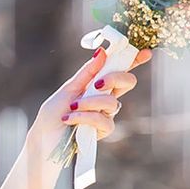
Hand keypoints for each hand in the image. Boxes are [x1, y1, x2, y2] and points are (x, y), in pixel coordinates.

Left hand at [26, 44, 150, 148]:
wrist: (44, 137)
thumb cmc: (54, 113)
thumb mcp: (69, 88)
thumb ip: (87, 73)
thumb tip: (102, 52)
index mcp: (99, 84)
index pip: (120, 69)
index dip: (134, 59)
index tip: (145, 52)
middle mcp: (105, 98)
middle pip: (128, 82)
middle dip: (115, 78)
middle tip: (97, 83)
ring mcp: (106, 114)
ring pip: (112, 102)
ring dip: (90, 103)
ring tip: (72, 107)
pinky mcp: (103, 130)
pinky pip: (104, 120)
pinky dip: (85, 117)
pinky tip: (70, 119)